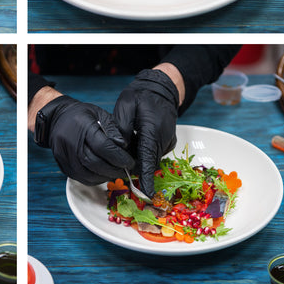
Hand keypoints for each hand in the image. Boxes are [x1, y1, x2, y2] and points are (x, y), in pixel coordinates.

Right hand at [34, 95, 134, 185]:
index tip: (130, 162)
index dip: (118, 157)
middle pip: (94, 163)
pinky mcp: (62, 165)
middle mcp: (70, 142)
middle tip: (126, 171)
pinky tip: (103, 175)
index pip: (102, 147)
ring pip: (87, 174)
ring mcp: (64, 155)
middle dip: (114, 170)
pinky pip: (80, 178)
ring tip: (116, 174)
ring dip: (105, 176)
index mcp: (82, 126)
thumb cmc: (81, 115)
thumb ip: (113, 129)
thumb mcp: (100, 114)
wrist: (57, 119)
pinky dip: (94, 179)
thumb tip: (124, 146)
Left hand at [113, 69, 179, 196]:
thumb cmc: (141, 96)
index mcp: (153, 131)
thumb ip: (120, 127)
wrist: (162, 89)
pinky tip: (134, 143)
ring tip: (125, 148)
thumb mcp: (125, 105)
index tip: (146, 194)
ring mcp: (167, 142)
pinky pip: (153, 153)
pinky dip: (143, 153)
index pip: (148, 160)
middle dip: (134, 168)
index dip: (146, 178)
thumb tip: (117, 146)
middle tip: (116, 165)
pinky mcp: (166, 142)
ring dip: (138, 159)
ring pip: (150, 159)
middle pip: (147, 163)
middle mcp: (163, 140)